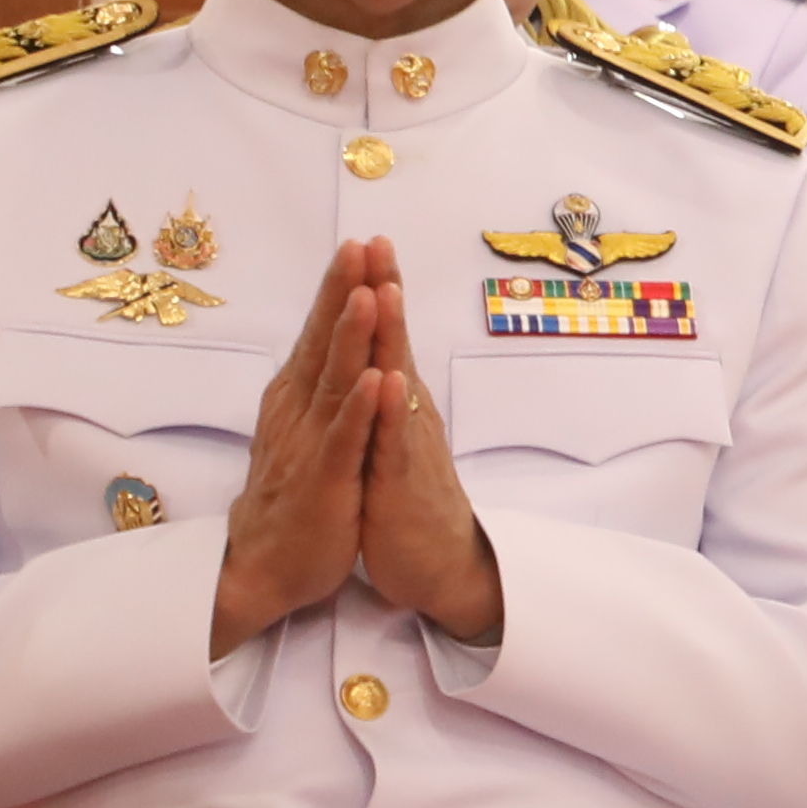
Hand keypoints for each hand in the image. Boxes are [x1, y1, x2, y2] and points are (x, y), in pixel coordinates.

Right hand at [210, 249, 383, 653]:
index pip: (318, 333)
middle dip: (341, 293)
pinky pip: (345, 439)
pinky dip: (361, 409)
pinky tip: (376, 379)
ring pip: (333, 381)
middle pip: (321, 342)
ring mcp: (311, 443)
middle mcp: (298, 412)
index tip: (358, 246)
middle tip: (358, 246)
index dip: (338, 289)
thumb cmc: (294, 497)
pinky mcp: (326, 479)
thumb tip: (320, 347)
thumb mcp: (304, 431)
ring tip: (368, 294)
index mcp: (296, 399)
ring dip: (350, 337)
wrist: (266, 566)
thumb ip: (314, 389)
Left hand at [351, 256, 508, 644]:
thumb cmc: (409, 502)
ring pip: (398, 381)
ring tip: (384, 290)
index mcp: (398, 403)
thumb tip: (372, 356)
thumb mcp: (389, 439)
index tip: (366, 243)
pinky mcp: (401, 481)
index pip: (385, 336)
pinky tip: (390, 381)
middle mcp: (408, 413)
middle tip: (377, 242)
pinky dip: (391, 410)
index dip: (376, 289)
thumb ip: (382, 399)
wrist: (439, 565)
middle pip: (395, 341)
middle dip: (385, 291)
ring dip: (391, 336)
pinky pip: (395, 441)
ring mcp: (407, 444)